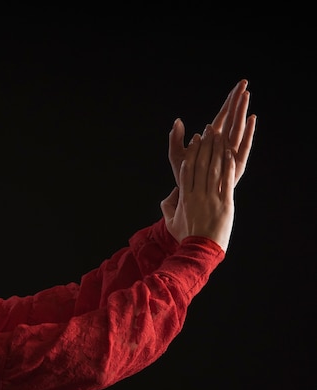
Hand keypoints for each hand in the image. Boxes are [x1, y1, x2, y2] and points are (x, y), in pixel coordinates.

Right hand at [161, 125, 235, 251]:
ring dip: (216, 151)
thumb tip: (169, 195)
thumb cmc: (185, 237)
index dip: (191, 152)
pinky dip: (228, 167)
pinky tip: (230, 154)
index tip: (195, 140)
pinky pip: (226, 181)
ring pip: (213, 169)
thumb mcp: (171, 221)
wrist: (199, 250)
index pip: (187, 169)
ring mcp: (211, 198)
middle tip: (208, 131)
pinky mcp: (225, 204)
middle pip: (200, 164)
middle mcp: (197, 194)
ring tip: (220, 137)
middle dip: (205, 145)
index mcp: (184, 197)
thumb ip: (167, 206)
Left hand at [168, 79, 255, 186]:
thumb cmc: (185, 175)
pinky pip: (243, 145)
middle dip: (238, 101)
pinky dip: (248, 131)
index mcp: (211, 139)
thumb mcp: (176, 155)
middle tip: (244, 84)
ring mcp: (230, 152)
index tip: (238, 85)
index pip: (223, 115)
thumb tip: (178, 121)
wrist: (191, 195)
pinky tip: (251, 119)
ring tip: (246, 96)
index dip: (230, 100)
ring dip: (242, 111)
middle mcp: (223, 143)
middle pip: (232, 117)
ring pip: (238, 128)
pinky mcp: (235, 163)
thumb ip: (175, 138)